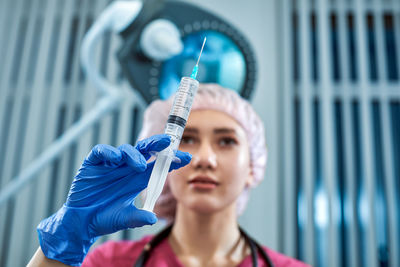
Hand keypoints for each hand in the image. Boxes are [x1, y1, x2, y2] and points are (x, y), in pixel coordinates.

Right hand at [37, 134, 190, 265]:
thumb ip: (138, 217)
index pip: (158, 165)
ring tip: (140, 165)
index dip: (171, 160)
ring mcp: (111, 164)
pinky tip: (116, 158)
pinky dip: (109, 152)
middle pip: (144, 151)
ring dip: (135, 154)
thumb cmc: (104, 218)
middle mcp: (127, 168)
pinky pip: (102, 152)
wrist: (81, 222)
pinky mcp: (94, 163)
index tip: (186, 157)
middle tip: (168, 142)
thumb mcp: (124, 218)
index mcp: (138, 179)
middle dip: (157, 145)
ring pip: (126, 150)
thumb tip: (153, 218)